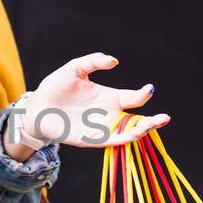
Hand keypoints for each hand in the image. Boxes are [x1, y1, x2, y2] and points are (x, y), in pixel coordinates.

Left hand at [20, 52, 167, 148]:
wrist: (37, 107)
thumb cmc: (56, 87)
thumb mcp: (74, 68)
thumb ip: (93, 61)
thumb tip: (114, 61)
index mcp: (109, 97)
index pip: (133, 98)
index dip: (143, 94)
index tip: (149, 89)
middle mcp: (109, 114)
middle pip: (138, 120)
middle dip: (153, 121)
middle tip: (164, 118)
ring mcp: (102, 128)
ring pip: (129, 133)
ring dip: (142, 131)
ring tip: (152, 125)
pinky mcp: (93, 139)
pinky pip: (113, 142)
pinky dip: (125, 139)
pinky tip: (134, 134)